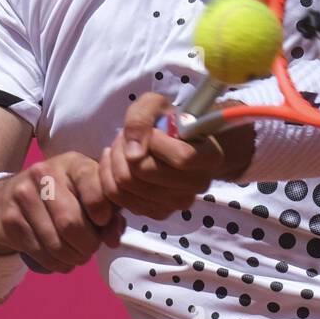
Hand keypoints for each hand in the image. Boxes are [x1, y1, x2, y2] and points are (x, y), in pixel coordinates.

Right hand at [0, 152, 125, 273]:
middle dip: (88, 244)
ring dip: (72, 257)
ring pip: (55, 242)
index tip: (104, 222)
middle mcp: (44, 174)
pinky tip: (60, 259)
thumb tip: (113, 239)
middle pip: (70, 222)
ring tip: (77, 256)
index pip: (91, 182)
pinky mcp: (8, 219)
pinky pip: (38, 251)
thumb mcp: (89, 194)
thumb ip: (110, 212)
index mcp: (72, 163)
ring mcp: (22, 195)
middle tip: (91, 249)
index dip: (102, 209)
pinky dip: (55, 263)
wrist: (10, 196)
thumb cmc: (64, 195)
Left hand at [99, 93, 227, 219]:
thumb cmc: (168, 122)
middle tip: (124, 137)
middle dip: (125, 149)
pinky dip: (109, 177)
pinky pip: (119, 198)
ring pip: (128, 186)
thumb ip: (142, 118)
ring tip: (121, 147)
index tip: (152, 130)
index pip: (182, 157)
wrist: (172, 143)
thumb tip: (133, 155)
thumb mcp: (156, 105)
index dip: (156, 142)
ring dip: (115, 161)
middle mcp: (198, 185)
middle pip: (147, 173)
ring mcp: (178, 203)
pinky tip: (117, 163)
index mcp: (210, 157)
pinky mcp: (158, 213)